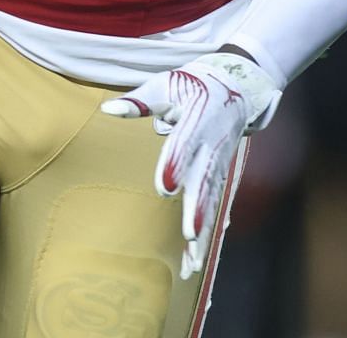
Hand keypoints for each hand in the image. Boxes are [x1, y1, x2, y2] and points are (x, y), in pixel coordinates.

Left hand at [100, 51, 280, 277]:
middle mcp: (210, 146)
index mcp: (198, 120)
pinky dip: (204, 231)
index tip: (165, 188)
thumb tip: (109, 110)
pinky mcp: (218, 174)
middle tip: (189, 234)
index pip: (185, 144)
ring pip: (210, 200)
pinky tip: (194, 259)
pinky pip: (211, 205)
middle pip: (203, 180)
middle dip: (197, 208)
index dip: (176, 165)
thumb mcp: (167, 84)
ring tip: (192, 262)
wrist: (237, 86)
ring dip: (202, 231)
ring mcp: (217, 163)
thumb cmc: (194, 84)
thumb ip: (140, 100)